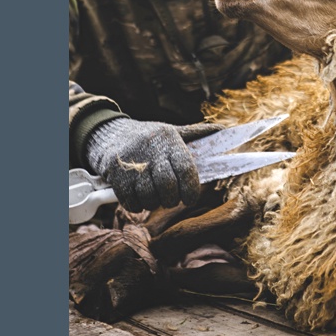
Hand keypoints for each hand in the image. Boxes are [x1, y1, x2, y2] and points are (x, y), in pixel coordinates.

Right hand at [91, 120, 219, 212]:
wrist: (110, 133)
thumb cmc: (150, 136)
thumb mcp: (173, 130)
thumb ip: (197, 133)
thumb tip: (224, 130)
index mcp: (169, 139)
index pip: (185, 169)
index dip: (191, 189)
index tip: (191, 198)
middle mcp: (151, 150)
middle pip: (167, 186)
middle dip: (172, 199)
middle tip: (171, 199)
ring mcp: (131, 162)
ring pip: (149, 196)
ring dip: (154, 203)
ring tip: (155, 197)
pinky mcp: (115, 173)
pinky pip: (130, 200)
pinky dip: (136, 205)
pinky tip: (139, 199)